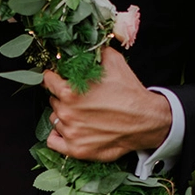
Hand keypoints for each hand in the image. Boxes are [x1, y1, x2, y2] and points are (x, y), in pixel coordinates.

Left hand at [43, 47, 171, 161]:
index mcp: (70, 92)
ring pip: (55, 119)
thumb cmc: (130, 92)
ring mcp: (70, 132)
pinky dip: (57, 135)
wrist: (146, 121)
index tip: (57, 78)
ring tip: (81, 113)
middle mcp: (67, 113)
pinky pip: (52, 141)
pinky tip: (66, 129)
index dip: (53, 77)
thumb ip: (94, 53)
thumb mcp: (114, 62)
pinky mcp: (75, 149)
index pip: (48, 81)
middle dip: (63, 97)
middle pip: (53, 100)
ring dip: (64, 115)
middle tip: (79, 97)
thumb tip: (86, 46)